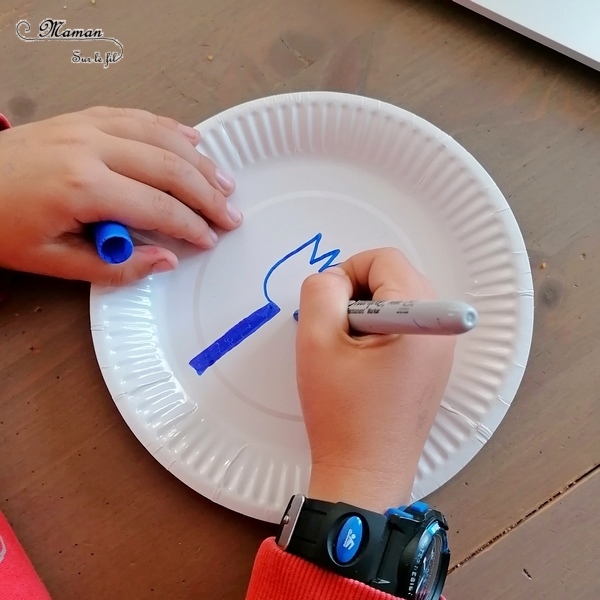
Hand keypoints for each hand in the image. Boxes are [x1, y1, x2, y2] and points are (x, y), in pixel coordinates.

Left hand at [0, 107, 241, 284]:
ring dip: (199, 161)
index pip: (158, 206)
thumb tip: (165, 260)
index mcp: (83, 186)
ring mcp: (88, 125)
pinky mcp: (83, 116)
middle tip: (231, 214)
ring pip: (161, 137)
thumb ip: (114, 266)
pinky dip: (170, 127)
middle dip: (208, 194)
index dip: (191, 226)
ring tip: (225, 181)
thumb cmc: (0, 224)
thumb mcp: (52, 261)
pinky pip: (138, 116)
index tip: (211, 239)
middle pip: (169, 168)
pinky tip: (193, 138)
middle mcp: (92, 147)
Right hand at [296, 248, 454, 511]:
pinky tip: (361, 364)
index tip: (327, 306)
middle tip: (334, 328)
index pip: (384, 259)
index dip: (347, 271)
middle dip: (358, 291)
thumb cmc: (341, 411)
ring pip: (399, 302)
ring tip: (346, 349)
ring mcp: (440, 350)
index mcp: (419, 316)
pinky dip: (378, 332)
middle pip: (396, 276)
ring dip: (366, 313)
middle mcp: (439, 328)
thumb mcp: (315, 341)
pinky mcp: (432, 369)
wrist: (365, 473)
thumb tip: (332, 278)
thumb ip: (319, 291)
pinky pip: (405, 328)